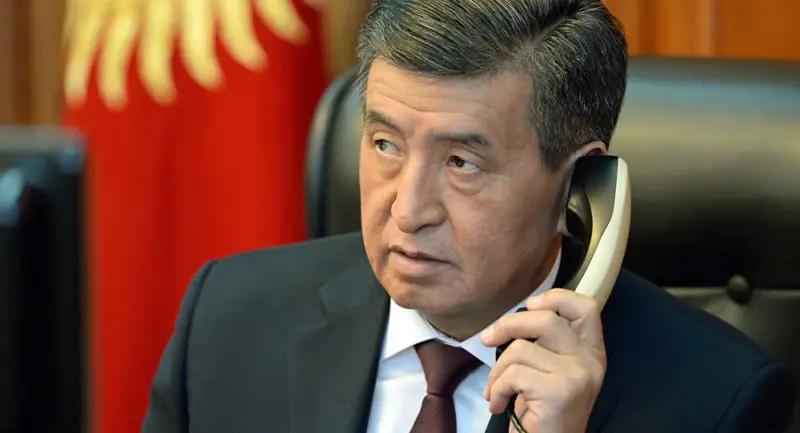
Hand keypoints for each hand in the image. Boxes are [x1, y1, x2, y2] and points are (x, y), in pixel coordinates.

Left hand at [481, 289, 606, 432]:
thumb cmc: (543, 409)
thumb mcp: (551, 370)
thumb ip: (545, 343)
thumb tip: (512, 319)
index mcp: (591, 350)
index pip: (585, 306)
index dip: (555, 298)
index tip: (529, 306)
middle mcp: (590, 360)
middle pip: (545, 318)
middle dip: (507, 325)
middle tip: (487, 339)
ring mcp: (577, 374)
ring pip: (520, 348)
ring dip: (497, 371)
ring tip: (497, 390)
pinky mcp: (559, 391)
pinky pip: (512, 374)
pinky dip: (497, 389)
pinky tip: (499, 404)